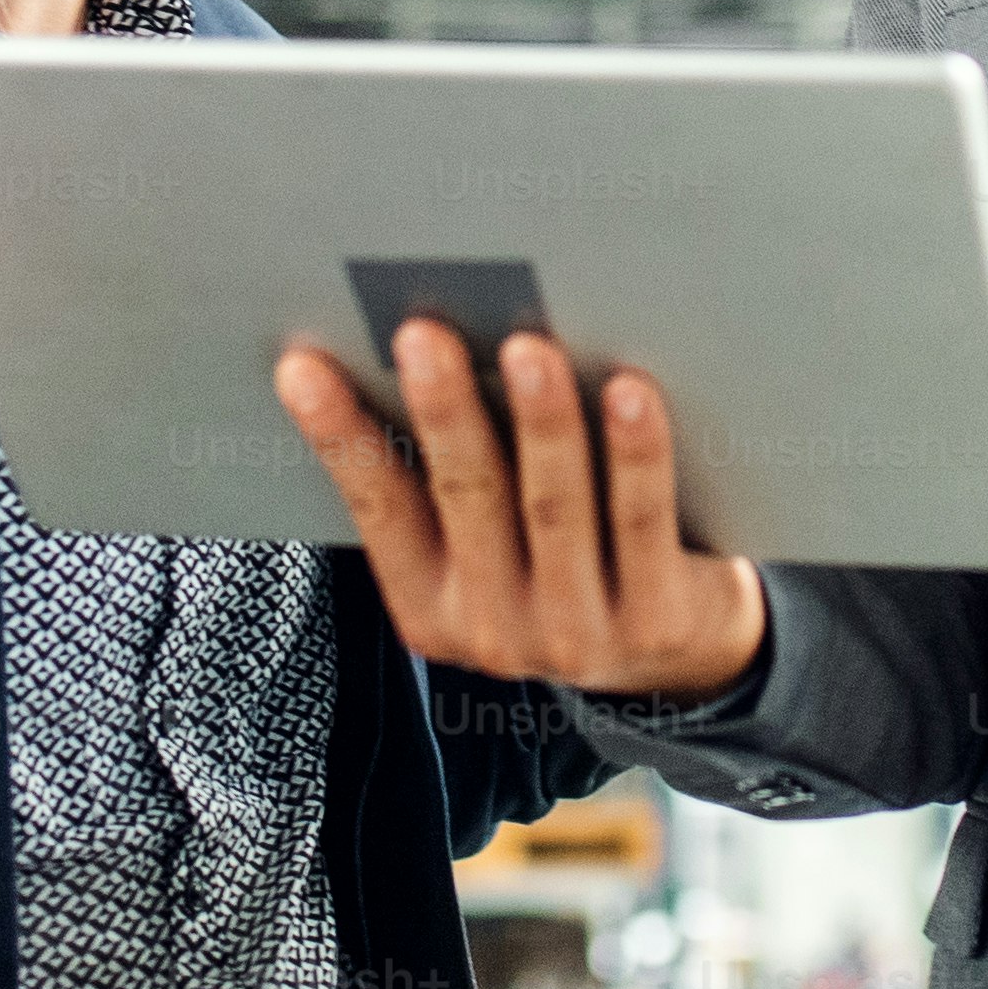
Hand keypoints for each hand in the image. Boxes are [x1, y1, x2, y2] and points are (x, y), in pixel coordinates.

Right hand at [277, 320, 767, 700]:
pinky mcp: (657, 622)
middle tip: (421, 333)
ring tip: (529, 346)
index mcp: (432, 607)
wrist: (685, 656)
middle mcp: (496, 633)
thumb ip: (454, 478)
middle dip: (442, 412)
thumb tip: (413, 348)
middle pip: (467, 498)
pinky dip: (634, 452)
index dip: (338, 438)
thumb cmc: (569, 562)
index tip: (302, 367)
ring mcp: (578, 634)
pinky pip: (641, 521)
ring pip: (553, 507)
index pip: (378, 509)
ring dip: (540, 422)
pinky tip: (630, 390)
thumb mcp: (492, 547)